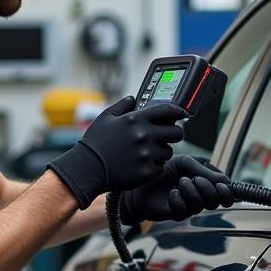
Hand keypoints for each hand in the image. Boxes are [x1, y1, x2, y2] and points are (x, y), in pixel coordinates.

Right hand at [47, 96, 185, 208]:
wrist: (87, 169)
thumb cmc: (95, 143)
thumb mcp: (105, 118)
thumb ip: (122, 106)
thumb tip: (133, 98)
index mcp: (136, 120)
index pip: (167, 110)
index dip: (179, 111)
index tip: (182, 114)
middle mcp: (144, 135)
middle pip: (176, 133)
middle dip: (174, 134)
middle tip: (167, 137)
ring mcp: (147, 154)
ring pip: (168, 152)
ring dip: (161, 152)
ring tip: (146, 153)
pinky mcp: (147, 172)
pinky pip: (160, 167)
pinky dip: (154, 167)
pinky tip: (141, 165)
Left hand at [120, 155, 234, 224]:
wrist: (141, 180)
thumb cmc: (164, 169)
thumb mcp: (185, 163)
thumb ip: (205, 172)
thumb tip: (226, 182)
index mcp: (206, 183)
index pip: (225, 193)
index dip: (227, 192)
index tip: (222, 185)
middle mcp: (200, 197)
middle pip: (216, 201)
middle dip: (208, 189)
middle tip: (195, 179)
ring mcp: (189, 207)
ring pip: (200, 205)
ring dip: (191, 192)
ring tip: (180, 182)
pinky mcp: (176, 214)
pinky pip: (184, 211)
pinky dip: (178, 199)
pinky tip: (171, 193)